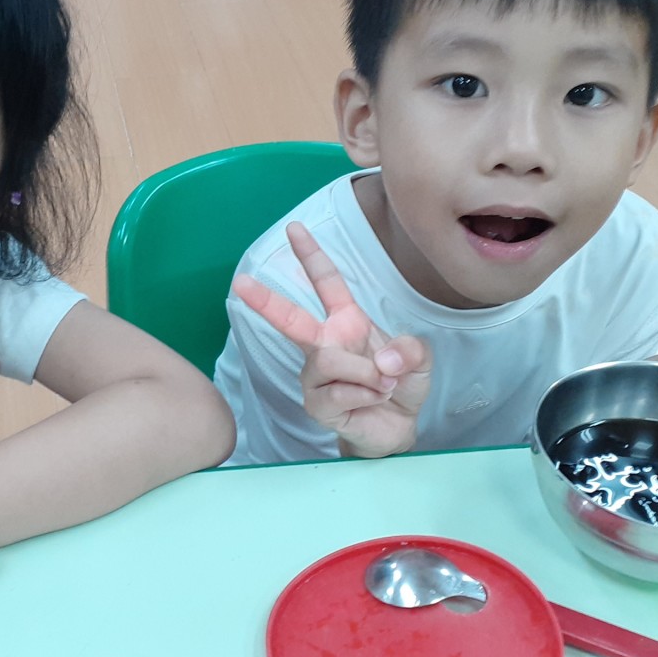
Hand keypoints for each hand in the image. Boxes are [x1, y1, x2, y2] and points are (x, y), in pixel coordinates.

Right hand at [235, 222, 431, 459]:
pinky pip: (336, 392)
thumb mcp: (419, 361)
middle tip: (238, 283)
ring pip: (329, 360)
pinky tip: (372, 400)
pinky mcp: (316, 404)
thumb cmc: (401, 385)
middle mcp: (324, 344)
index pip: (326, 283)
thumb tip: (383, 361)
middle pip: (291, 319)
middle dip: (265, 301)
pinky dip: (364, 395)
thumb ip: (411, 350)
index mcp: (346, 322)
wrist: (397, 428)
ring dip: (366, 373)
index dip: (311, 255)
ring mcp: (316, 376)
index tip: (294, 228)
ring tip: (384, 385)